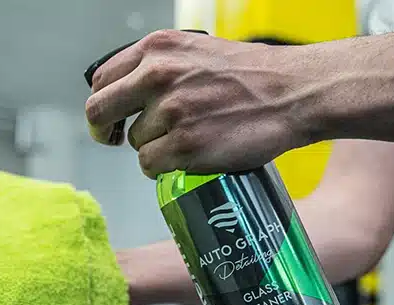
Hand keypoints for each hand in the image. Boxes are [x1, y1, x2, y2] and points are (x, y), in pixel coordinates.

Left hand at [85, 30, 318, 177]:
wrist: (293, 93)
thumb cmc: (250, 75)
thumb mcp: (196, 51)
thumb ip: (158, 67)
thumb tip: (127, 94)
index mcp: (158, 48)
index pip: (102, 80)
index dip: (104, 104)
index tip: (112, 119)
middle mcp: (159, 76)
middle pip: (100, 112)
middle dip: (106, 132)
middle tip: (117, 141)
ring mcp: (172, 113)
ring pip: (135, 143)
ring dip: (155, 148)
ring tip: (189, 138)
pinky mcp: (187, 146)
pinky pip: (151, 166)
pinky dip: (165, 168)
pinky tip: (189, 157)